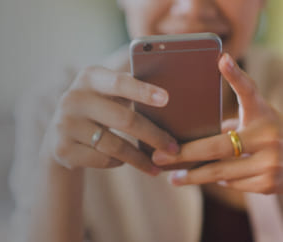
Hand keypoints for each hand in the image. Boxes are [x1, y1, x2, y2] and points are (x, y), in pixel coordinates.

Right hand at [40, 66, 178, 175]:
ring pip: (114, 146)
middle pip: (124, 119)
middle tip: (174, 148)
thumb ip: (129, 90)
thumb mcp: (106, 93)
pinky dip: (118, 162)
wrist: (60, 135)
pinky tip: (123, 161)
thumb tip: (168, 101)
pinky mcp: (62, 149)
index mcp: (89, 78)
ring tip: (157, 165)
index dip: (143, 90)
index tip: (166, 99)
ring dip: (139, 159)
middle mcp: (73, 98)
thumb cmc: (97, 109)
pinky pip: (102, 160)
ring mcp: (65, 124)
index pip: (119, 83)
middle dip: (154, 136)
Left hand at [153, 53, 282, 193]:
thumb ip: (229, 123)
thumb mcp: (256, 120)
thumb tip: (188, 132)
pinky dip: (219, 182)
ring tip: (175, 177)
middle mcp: (269, 136)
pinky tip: (209, 180)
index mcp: (263, 114)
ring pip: (221, 172)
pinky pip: (233, 184)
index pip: (248, 91)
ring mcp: (272, 161)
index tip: (222, 59)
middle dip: (183, 155)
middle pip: (216, 146)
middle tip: (158, 157)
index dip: (236, 75)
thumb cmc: (268, 135)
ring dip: (194, 176)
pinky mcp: (271, 183)